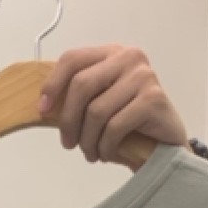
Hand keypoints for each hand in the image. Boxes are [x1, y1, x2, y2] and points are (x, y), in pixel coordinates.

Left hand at [38, 45, 188, 165]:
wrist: (164, 146)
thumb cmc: (128, 126)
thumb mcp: (98, 104)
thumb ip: (77, 97)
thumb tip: (43, 105)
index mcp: (112, 53)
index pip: (73, 59)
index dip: (52, 85)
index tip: (42, 110)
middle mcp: (129, 58)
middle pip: (81, 85)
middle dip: (68, 120)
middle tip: (68, 144)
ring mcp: (143, 76)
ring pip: (96, 111)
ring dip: (87, 140)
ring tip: (91, 153)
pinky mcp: (153, 99)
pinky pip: (114, 127)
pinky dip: (105, 147)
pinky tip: (107, 154)